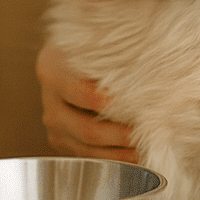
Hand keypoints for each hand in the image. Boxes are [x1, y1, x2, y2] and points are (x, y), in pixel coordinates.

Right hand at [36, 42, 137, 162]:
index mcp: (52, 70)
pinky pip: (86, 156)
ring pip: (86, 148)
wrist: (70, 53)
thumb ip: (114, 55)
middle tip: (146, 135)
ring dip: (119, 153)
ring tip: (145, 150)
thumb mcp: (97, 41)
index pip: (83, 93)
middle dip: (119, 135)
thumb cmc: (91, 44)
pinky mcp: (61, 139)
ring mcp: (53, 122)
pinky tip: (133, 155)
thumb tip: (150, 64)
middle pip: (86, 128)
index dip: (108, 104)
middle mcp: (49, 99)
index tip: (135, 108)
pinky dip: (112, 158)